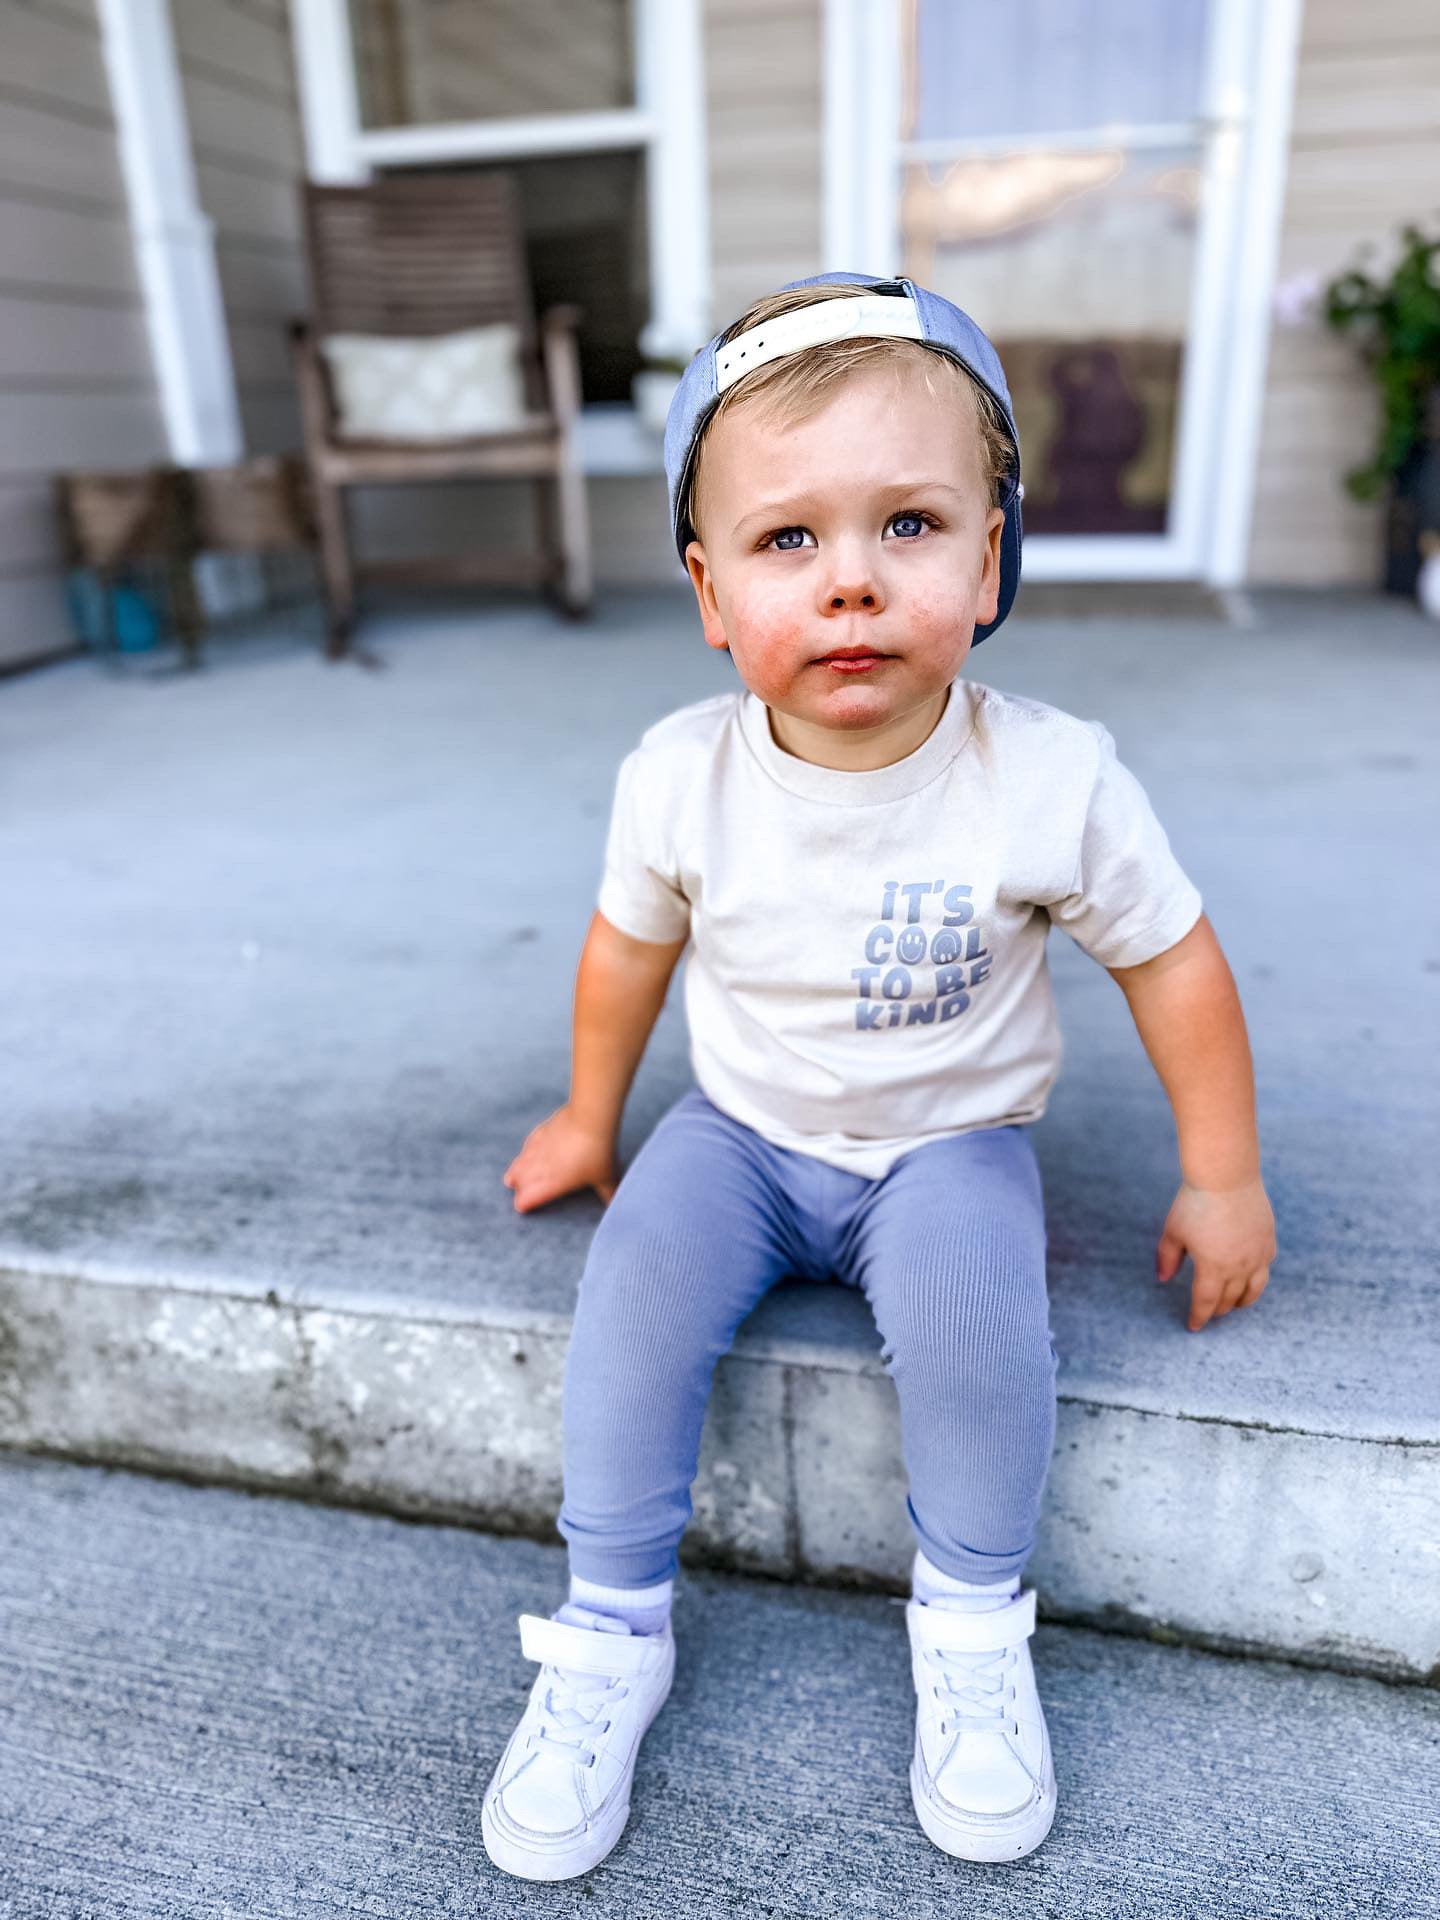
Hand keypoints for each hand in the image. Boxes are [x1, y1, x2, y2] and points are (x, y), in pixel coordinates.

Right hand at [503, 1104, 618, 1213]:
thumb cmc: (597, 1152)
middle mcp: (539, 1167)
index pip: (527, 1198)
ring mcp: (538, 1147)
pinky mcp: (542, 1131)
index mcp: (551, 1183)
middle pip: (520, 1181)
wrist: (590, 1118)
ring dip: (516, 1172)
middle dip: (519, 1189)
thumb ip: (608, 1192)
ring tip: (511, 1179)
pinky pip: (528, 1144)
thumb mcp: (606, 1177)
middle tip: (521, 1193)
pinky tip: (525, 1152)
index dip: (524, 1204)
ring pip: (520, 1163)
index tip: (523, 1207)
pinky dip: (525, 1152)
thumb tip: (615, 1204)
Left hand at [1155, 1174, 1275, 1330]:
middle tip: (1209, 1313)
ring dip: (1241, 1302)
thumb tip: (1162, 1279)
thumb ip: (1167, 1258)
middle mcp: (1239, 1267)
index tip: (1193, 1326)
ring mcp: (1257, 1255)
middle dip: (1217, 1309)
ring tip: (1233, 1306)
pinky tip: (1249, 1280)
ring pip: (1253, 1291)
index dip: (1198, 1317)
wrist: (1227, 1176)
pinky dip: (1256, 1281)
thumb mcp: (1173, 1231)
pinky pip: (1265, 1270)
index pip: (1206, 1302)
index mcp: (1213, 1268)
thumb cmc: (1194, 1202)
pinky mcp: (1268, 1242)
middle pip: (1229, 1299)